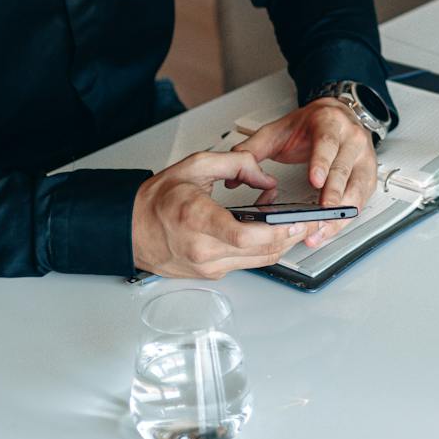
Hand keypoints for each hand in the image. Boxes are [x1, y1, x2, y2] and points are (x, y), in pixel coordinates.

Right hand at [130, 150, 309, 276]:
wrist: (130, 227)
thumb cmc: (157, 200)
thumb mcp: (195, 165)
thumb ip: (237, 163)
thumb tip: (266, 176)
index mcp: (197, 220)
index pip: (245, 236)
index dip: (278, 231)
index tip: (296, 220)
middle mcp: (202, 250)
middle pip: (260, 252)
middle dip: (291, 236)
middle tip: (308, 220)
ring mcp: (206, 267)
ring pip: (258, 262)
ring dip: (280, 244)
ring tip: (293, 224)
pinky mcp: (210, 275)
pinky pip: (245, 264)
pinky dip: (261, 250)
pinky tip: (267, 234)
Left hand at [232, 99, 379, 246]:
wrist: (335, 115)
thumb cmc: (310, 125)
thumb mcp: (279, 130)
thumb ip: (254, 148)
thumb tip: (233, 172)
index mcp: (330, 123)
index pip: (327, 144)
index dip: (322, 163)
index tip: (315, 181)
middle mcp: (351, 139)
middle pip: (344, 169)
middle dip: (333, 194)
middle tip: (321, 213)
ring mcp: (363, 157)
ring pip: (357, 187)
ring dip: (341, 211)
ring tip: (322, 228)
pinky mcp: (368, 174)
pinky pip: (361, 199)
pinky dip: (347, 216)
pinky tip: (332, 227)